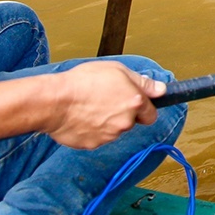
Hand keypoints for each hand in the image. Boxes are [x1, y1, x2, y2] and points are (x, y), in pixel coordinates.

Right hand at [45, 62, 162, 148]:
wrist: (54, 102)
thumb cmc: (82, 82)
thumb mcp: (117, 70)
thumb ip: (142, 82)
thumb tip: (161, 90)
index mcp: (135, 102)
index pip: (152, 114)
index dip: (143, 108)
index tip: (134, 103)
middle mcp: (126, 122)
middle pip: (131, 122)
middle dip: (123, 114)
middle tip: (105, 100)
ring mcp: (109, 135)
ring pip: (114, 130)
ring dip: (107, 122)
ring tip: (89, 107)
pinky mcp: (93, 144)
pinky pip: (97, 138)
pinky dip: (92, 130)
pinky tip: (81, 118)